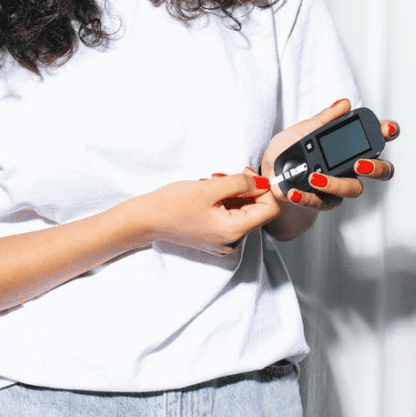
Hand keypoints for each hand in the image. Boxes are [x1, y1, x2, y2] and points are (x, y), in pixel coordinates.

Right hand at [130, 172, 278, 254]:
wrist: (146, 219)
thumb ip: (241, 182)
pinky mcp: (214, 237)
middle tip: (225, 176)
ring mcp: (223, 241)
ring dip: (233, 194)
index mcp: (234, 231)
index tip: (247, 175)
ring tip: (212, 184)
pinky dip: (225, 202)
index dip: (263, 189)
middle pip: (257, 211)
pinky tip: (209, 194)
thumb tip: (262, 182)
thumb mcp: (210, 187)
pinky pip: (231, 217)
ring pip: (243, 212)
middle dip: (246, 189)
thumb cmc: (172, 204)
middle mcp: (232, 241)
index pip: (269, 210)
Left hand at [261, 98, 399, 210]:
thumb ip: (323, 119)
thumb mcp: (301, 130)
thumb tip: (344, 104)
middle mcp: (352, 167)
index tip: (386, 128)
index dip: (388, 132)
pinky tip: (294, 191)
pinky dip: (307, 197)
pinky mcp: (325, 202)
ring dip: (336, 183)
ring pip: (354, 189)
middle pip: (381, 170)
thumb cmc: (288, 151)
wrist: (268, 175)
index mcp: (349, 145)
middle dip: (376, 167)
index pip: (377, 138)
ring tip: (314, 177)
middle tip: (360, 164)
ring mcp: (341, 186)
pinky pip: (323, 202)